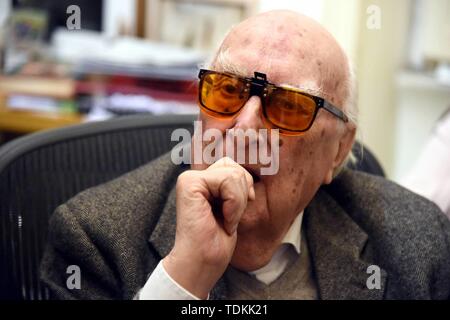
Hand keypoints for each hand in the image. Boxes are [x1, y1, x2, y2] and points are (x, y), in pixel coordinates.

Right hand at [163, 157, 254, 298]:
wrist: (203, 262)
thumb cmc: (217, 241)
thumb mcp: (234, 205)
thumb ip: (234, 182)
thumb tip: (254, 160)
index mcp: (202, 181)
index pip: (234, 167)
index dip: (243, 190)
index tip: (234, 213)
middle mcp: (193, 177)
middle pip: (234, 167)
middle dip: (242, 195)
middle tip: (229, 218)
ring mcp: (189, 178)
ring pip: (234, 174)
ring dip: (238, 203)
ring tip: (225, 220)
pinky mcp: (189, 183)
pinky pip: (228, 181)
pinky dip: (234, 205)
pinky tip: (222, 220)